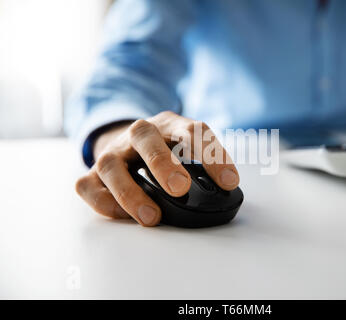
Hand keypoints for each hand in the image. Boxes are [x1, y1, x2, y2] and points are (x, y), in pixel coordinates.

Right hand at [75, 111, 239, 226]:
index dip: (212, 156)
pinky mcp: (92, 173)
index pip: (192, 132)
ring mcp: (112, 152)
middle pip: (145, 137)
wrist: (128, 143)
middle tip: (180, 188)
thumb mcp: (188, 147)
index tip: (229, 182)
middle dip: (162, 163)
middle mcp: (138, 134)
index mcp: (169, 125)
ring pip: (110, 164)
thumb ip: (203, 164)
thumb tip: (224, 190)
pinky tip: (125, 215)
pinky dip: (106, 203)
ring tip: (152, 216)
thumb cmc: (166, 149)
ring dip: (130, 192)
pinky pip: (88, 186)